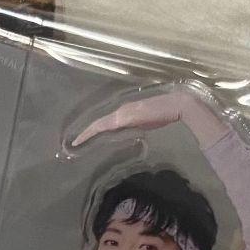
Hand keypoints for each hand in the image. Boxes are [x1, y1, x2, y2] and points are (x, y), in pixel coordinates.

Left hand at [73, 89, 229, 151]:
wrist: (177, 105)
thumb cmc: (166, 114)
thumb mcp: (146, 124)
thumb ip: (135, 128)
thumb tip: (128, 135)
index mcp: (126, 113)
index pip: (105, 124)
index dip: (92, 132)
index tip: (81, 141)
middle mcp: (121, 111)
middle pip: (98, 124)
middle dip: (85, 134)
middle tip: (72, 144)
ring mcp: (122, 113)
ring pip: (98, 125)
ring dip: (85, 134)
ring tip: (74, 143)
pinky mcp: (124, 117)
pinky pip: (103, 126)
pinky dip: (91, 132)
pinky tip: (82, 139)